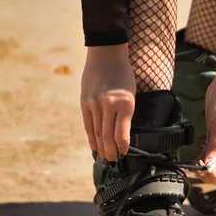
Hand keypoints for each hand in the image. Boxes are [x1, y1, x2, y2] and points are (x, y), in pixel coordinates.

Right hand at [80, 44, 135, 161]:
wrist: (106, 54)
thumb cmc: (124, 74)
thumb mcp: (131, 93)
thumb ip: (126, 113)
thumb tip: (122, 134)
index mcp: (125, 104)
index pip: (121, 133)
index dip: (122, 146)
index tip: (124, 154)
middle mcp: (108, 105)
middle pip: (107, 136)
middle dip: (110, 151)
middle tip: (113, 161)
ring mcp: (94, 103)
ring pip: (96, 132)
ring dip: (100, 147)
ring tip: (104, 157)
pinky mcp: (84, 101)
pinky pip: (87, 124)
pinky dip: (90, 137)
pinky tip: (94, 145)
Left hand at [199, 62, 215, 184]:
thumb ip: (215, 148)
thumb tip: (209, 166)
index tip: (204, 171)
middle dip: (208, 175)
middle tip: (195, 169)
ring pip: (213, 166)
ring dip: (202, 169)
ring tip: (191, 167)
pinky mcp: (214, 142)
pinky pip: (208, 157)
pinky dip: (200, 161)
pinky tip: (191, 162)